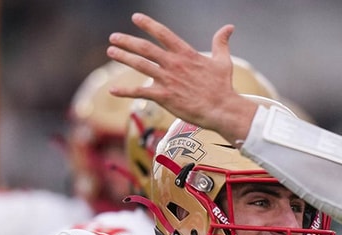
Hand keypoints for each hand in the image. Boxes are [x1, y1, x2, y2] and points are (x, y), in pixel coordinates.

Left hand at [106, 14, 259, 141]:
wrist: (222, 109)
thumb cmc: (223, 86)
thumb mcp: (223, 61)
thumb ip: (221, 42)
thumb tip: (229, 28)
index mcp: (186, 54)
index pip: (163, 34)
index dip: (148, 24)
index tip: (136, 18)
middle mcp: (174, 64)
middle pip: (145, 48)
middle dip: (127, 41)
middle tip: (114, 37)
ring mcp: (168, 80)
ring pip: (140, 65)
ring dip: (124, 57)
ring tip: (111, 51)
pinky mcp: (164, 96)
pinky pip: (140, 92)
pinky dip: (125, 92)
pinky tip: (113, 91)